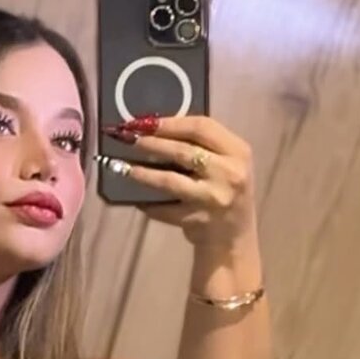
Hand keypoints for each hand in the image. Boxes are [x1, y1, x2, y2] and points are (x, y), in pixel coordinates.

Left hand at [103, 115, 257, 247]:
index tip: (144, 121)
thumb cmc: (225, 192)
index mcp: (237, 151)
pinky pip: (164, 209)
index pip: (201, 127)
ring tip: (122, 167)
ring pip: (170, 181)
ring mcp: (211, 199)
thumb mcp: (226, 163)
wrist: (233, 237)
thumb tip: (156, 129)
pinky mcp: (196, 221)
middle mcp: (228, 173)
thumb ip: (203, 146)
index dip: (170, 123)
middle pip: (183, 151)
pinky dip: (148, 203)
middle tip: (127, 138)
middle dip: (151, 143)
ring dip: (143, 173)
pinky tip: (135, 198)